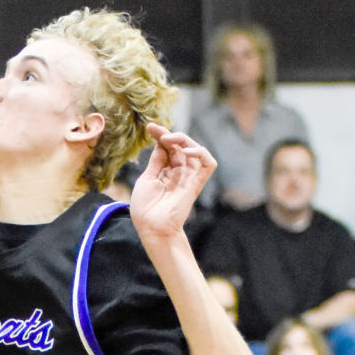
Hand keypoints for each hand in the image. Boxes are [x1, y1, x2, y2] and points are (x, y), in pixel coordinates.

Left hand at [129, 127, 216, 244]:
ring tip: (171, 139)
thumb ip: (156, 161)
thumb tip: (161, 143)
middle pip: (181, 146)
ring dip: (185, 140)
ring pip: (195, 150)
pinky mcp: (197, 183)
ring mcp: (188, 176)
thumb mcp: (147, 178)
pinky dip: (201, 153)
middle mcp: (178, 172)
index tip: (150, 127)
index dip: (161, 135)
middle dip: (170, 134)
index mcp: (165, 171)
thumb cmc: (145, 208)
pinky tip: (187, 151)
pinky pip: (208, 164)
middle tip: (158, 130)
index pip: (168, 148)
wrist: (151, 227)